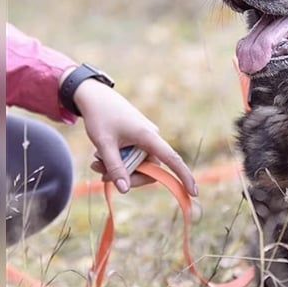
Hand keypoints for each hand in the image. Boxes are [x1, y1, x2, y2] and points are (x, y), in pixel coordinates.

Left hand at [72, 78, 197, 196]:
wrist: (93, 94)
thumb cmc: (99, 116)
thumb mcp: (104, 144)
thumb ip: (115, 167)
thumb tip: (125, 190)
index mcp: (149, 137)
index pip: (172, 160)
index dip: (184, 176)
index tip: (193, 193)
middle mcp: (151, 137)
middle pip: (149, 169)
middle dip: (128, 176)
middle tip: (103, 175)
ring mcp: (144, 137)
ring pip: (138, 164)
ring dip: (119, 169)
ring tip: (96, 163)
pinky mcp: (136, 137)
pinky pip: (133, 156)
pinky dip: (119, 160)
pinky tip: (100, 156)